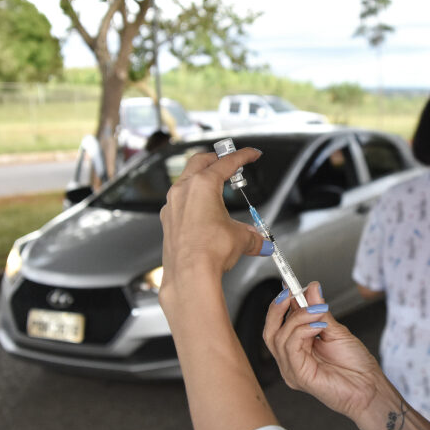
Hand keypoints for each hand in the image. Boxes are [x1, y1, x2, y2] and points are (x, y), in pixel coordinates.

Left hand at [159, 148, 266, 297]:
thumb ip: (253, 236)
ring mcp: (172, 205)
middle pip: (200, 162)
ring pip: (186, 180)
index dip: (242, 156)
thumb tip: (261, 242)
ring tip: (216, 186)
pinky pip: (180, 201)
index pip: (226, 163)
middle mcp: (183, 190)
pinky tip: (203, 211)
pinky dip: (193, 199)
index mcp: (203, 184)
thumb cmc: (210, 251)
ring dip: (201, 178)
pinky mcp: (168, 221)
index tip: (251, 154)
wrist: (190, 275)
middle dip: (217, 159)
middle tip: (230, 161)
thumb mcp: (241, 238)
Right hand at [264, 282, 386, 419]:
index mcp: (298, 347)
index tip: (289, 284)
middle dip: (277, 308)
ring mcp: (292, 368)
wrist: (369, 387)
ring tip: (319, 311)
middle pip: (270, 331)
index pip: (280, 323)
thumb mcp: (336, 330)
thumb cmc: (356, 365)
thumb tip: (311, 289)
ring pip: (279, 337)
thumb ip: (319, 311)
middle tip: (291, 292)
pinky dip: (302, 331)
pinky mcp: (297, 376)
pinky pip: (290, 348)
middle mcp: (291, 359)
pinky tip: (318, 326)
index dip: (282, 303)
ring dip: (298, 317)